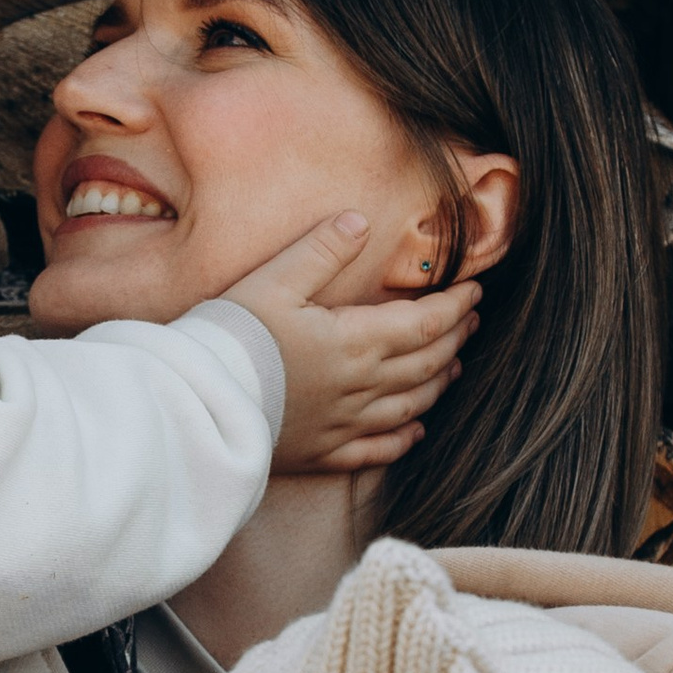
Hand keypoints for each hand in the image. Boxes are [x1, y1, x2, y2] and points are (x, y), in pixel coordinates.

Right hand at [220, 219, 479, 476]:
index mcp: (356, 341)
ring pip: (411, 405)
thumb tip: (360, 221)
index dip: (455, 305)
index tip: (473, 290)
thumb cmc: (232, 337)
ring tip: (453, 365)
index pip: (426, 322)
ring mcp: (345, 424)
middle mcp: (361, 386)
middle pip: (427, 363)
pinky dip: (403, 439)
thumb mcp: (273, 279)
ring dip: (438, 383)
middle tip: (470, 321)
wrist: (199, 403)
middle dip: (454, 338)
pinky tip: (415, 431)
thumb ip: (321, 251)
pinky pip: (377, 450)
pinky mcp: (322, 452)